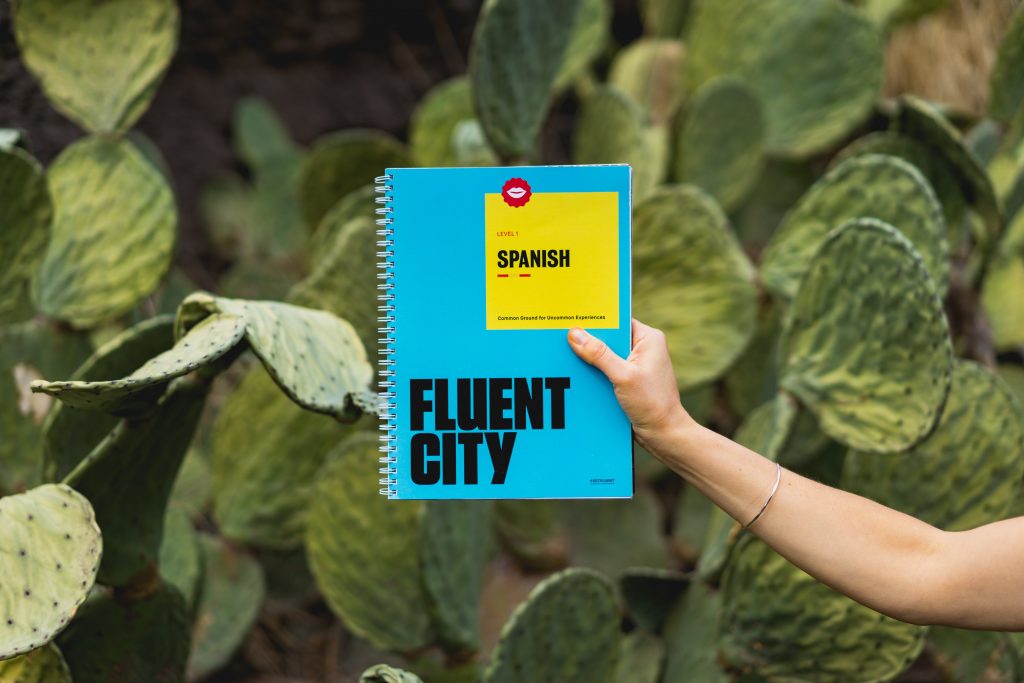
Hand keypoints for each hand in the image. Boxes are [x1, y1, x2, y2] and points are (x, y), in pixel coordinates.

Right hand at [567, 319, 694, 454]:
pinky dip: (595, 375)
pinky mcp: (629, 380)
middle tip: (563, 341)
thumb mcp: (623, 376)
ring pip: (605, 356)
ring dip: (590, 361)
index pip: (617, 321)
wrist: (664, 435)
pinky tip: (578, 377)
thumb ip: (599, 354)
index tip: (572, 321)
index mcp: (648, 338)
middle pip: (608, 339)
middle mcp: (643, 348)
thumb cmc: (652, 404)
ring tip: (566, 359)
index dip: (595, 322)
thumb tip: (575, 334)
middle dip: (589, 343)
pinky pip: (606, 371)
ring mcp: (635, 365)